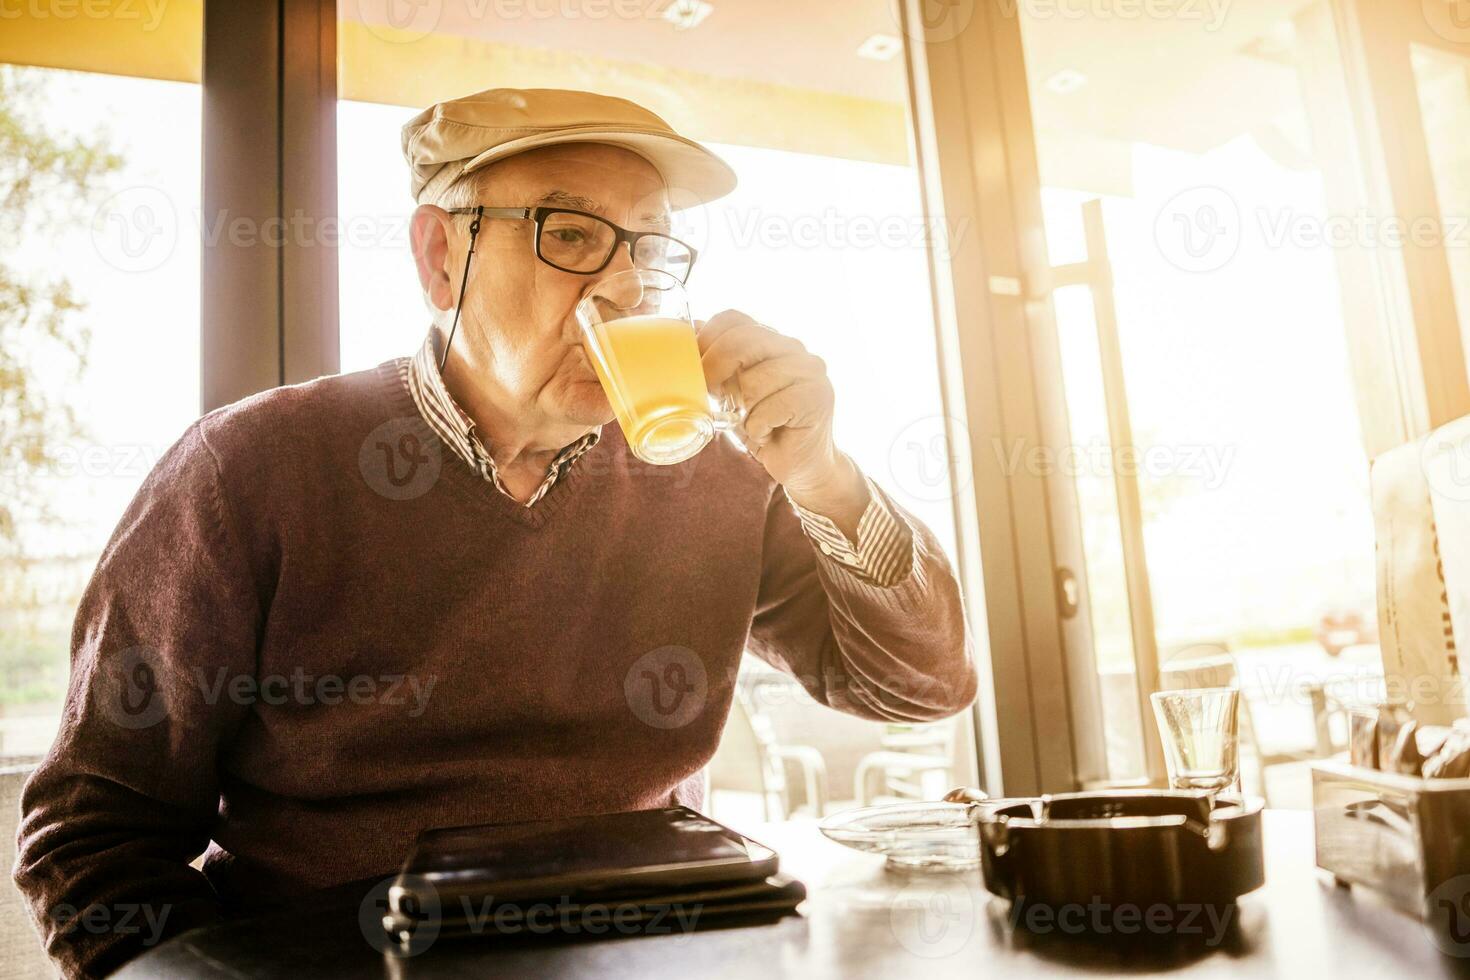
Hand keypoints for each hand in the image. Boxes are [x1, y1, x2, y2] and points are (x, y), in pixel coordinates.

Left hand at [696, 310, 868, 535]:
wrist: (801, 463)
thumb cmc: (764, 425)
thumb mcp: (732, 392)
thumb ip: (718, 362)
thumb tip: (690, 328)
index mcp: (771, 340)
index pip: (733, 319)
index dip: (706, 339)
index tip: (693, 366)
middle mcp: (794, 348)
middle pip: (742, 341)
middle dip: (716, 368)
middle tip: (710, 394)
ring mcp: (810, 370)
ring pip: (755, 380)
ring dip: (744, 410)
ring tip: (753, 422)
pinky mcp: (817, 397)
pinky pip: (769, 408)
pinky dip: (758, 427)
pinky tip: (767, 433)